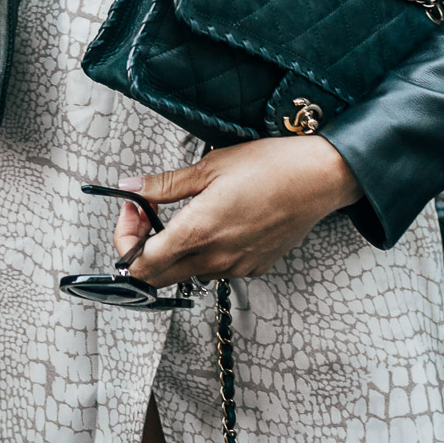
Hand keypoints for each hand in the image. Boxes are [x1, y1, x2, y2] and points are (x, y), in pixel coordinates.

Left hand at [112, 137, 360, 286]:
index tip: (133, 209)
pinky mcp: (253, 267)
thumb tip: (130, 187)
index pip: (140, 264)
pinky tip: (215, 222)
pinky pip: (215, 269)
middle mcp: (214, 258)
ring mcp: (235, 267)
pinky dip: (203, 251)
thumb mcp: (211, 166)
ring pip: (186, 272)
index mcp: (198, 231)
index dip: (125, 239)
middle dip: (143, 247)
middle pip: (158, 276)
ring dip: (173, 249)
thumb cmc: (268, 166)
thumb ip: (166, 184)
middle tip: (150, 212)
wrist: (317, 179)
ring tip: (184, 213)